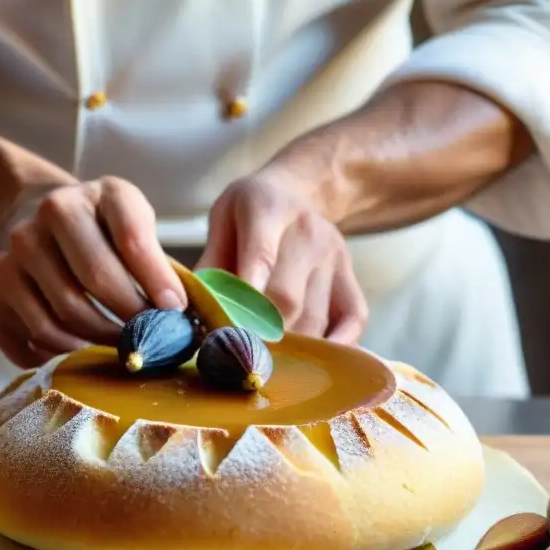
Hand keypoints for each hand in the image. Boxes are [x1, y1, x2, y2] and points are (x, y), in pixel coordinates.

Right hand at [0, 176, 187, 367]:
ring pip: (62, 316)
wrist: (33, 218)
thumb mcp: (134, 225)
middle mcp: (48, 216)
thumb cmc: (101, 231)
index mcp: (96, 194)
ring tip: (120, 349)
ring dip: (98, 342)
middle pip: (95, 279)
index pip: (132, 239)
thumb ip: (158, 263)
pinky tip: (78, 354)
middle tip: (151, 340)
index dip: (157, 281)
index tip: (176, 311)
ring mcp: (13, 254)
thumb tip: (181, 320)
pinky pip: (30, 340)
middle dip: (131, 318)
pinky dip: (59, 356)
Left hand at [196, 171, 367, 343]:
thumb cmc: (250, 212)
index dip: (247, 297)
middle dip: (259, 333)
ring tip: (264, 359)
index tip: (231, 328)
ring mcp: (335, 256)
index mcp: (268, 209)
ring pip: (315, 318)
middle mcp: (308, 232)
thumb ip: (210, 263)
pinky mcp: (351, 276)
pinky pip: (353, 320)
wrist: (300, 190)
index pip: (260, 256)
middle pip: (287, 299)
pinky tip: (310, 358)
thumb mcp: (222, 219)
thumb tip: (195, 311)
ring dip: (289, 346)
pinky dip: (335, 346)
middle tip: (237, 354)